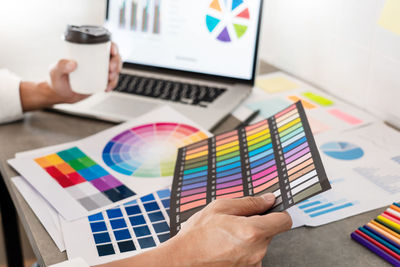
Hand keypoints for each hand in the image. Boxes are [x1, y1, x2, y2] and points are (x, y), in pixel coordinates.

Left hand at [49, 42, 121, 102]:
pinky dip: (112, 84)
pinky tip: (107, 88)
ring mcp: (99, 71)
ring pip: (115, 69)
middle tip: (111, 69)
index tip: (113, 51)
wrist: (60, 95)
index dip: (112, 46)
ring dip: (116, 74)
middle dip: (116, 62)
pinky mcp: (101, 81)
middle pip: (113, 57)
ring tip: (109, 80)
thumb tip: (72, 63)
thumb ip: (60, 65)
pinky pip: (112, 81)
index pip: (103, 45)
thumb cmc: (56, 80)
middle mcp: (95, 61)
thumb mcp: (55, 71)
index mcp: (86, 53)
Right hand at [97, 193, 291, 266]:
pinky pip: (251, 256)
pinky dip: (242, 251)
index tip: (270, 210)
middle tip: (234, 223)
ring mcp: (252, 264)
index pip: (284, 221)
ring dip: (248, 239)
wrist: (182, 261)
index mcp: (253, 232)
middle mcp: (257, 251)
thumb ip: (248, 203)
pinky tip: (225, 248)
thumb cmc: (197, 234)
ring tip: (225, 236)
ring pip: (259, 245)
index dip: (278, 213)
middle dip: (257, 225)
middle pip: (269, 232)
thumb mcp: (220, 208)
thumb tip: (268, 199)